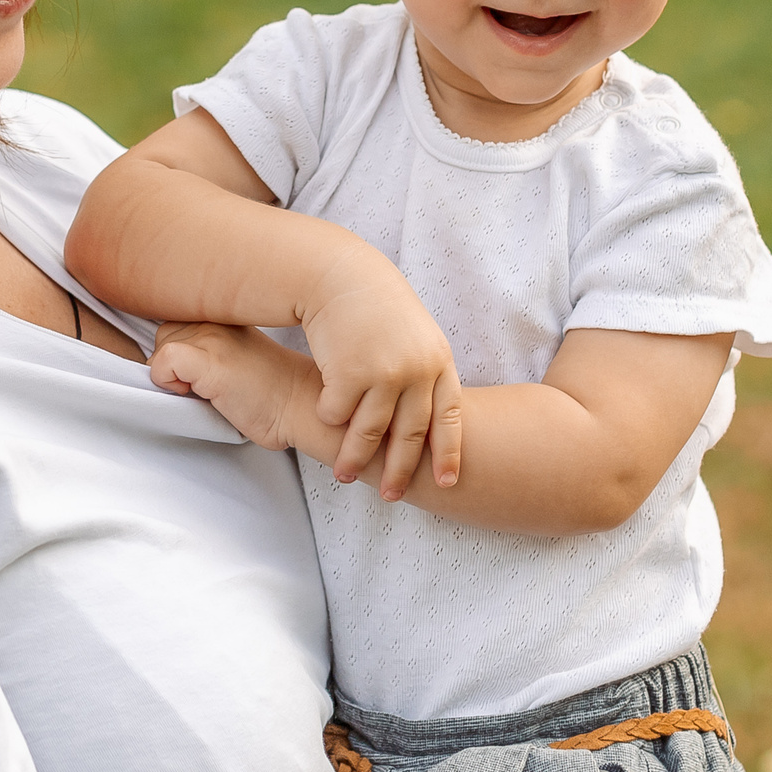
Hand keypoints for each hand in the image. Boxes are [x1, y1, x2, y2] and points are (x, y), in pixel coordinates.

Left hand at [150, 322, 318, 451]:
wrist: (301, 406)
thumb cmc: (272, 392)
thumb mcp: (235, 355)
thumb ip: (208, 348)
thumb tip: (173, 363)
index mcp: (223, 315)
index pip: (178, 322)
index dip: (179, 351)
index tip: (195, 374)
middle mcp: (216, 319)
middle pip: (164, 333)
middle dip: (172, 362)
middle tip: (199, 384)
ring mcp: (213, 338)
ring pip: (160, 347)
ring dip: (171, 373)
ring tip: (202, 389)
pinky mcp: (210, 362)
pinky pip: (164, 361)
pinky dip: (168, 381)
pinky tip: (196, 393)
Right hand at [296, 253, 463, 499]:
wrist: (340, 275)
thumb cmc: (376, 307)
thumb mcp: (414, 336)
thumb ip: (424, 375)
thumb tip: (429, 424)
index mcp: (438, 361)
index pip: (449, 418)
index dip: (448, 453)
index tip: (446, 483)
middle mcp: (416, 370)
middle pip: (410, 435)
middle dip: (400, 471)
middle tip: (392, 496)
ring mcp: (384, 373)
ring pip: (369, 432)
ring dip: (355, 457)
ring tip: (345, 474)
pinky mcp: (349, 373)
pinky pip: (337, 412)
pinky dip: (329, 418)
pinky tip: (323, 420)